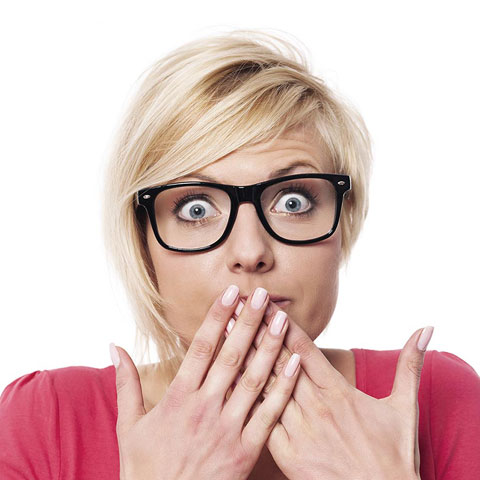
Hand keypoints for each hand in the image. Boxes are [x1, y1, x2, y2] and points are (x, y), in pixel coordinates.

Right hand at [111, 285, 300, 479]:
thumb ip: (125, 383)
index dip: (217, 317)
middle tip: (262, 294)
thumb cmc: (144, 469)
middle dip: (248, 321)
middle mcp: (205, 408)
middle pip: (231, 356)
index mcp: (178, 398)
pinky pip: (269, 414)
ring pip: (254, 380)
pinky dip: (283, 387)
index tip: (230, 293)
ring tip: (282, 319)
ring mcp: (228, 429)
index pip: (201, 347)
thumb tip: (114, 346)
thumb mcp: (128, 425)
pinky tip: (295, 364)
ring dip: (270, 347)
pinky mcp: (246, 451)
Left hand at [226, 299, 432, 479]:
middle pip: (278, 361)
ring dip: (244, 357)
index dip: (283, 324)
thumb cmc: (393, 455)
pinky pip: (262, 420)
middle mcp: (316, 407)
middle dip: (256, 330)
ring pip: (266, 386)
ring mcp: (299, 431)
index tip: (265, 303)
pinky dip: (245, 397)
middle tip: (236, 306)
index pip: (304, 349)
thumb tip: (425, 329)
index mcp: (339, 392)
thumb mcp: (404, 407)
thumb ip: (410, 365)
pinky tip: (228, 380)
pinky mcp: (288, 455)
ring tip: (226, 332)